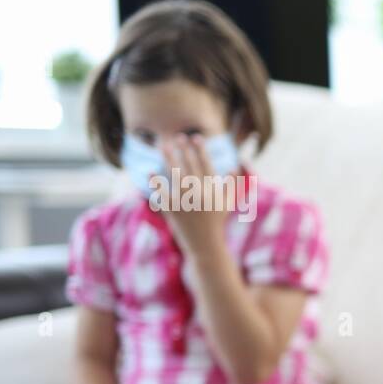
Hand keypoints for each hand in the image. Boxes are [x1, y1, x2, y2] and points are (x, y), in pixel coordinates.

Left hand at [154, 133, 230, 254]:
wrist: (206, 246)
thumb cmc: (217, 223)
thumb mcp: (228, 203)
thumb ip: (231, 185)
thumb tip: (232, 167)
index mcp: (213, 191)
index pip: (206, 165)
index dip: (200, 150)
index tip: (195, 137)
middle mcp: (200, 194)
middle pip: (190, 166)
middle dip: (184, 150)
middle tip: (177, 137)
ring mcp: (186, 202)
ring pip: (175, 175)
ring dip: (168, 158)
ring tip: (162, 146)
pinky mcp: (173, 210)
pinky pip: (162, 193)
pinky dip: (155, 182)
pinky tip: (150, 171)